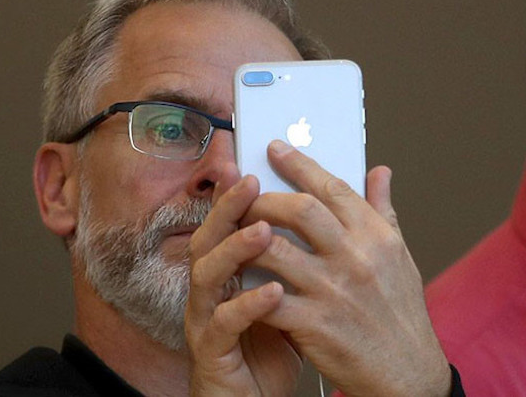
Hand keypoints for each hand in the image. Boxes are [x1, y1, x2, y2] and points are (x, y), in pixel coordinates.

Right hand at [185, 163, 301, 395]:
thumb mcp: (291, 293)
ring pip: (208, 274)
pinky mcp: (210, 349)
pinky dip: (246, 305)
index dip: (238, 192)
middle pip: (210, 237)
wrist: (257, 396)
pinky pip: (223, 323)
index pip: (229, 222)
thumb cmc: (273, 342)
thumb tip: (329, 214)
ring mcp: (207, 316)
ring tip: (261, 231)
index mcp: (232, 270)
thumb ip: (305, 253)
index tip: (256, 163)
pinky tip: (272, 291)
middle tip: (251, 182)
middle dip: (228, 208)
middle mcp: (213, 287)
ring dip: (233, 249)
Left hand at [238, 140, 450, 395]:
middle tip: (246, 195)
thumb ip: (383, 209)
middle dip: (265, 197)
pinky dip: (248, 285)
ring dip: (247, 238)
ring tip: (235, 233)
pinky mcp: (314, 324)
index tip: (275, 149)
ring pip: (274, 249)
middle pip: (300, 210)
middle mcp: (356, 257)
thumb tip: (380, 171)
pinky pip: (267, 296)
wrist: (407, 373)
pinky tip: (238, 278)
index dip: (299, 164)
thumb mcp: (399, 255)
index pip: (332, 187)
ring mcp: (333, 291)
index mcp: (376, 236)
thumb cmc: (401, 312)